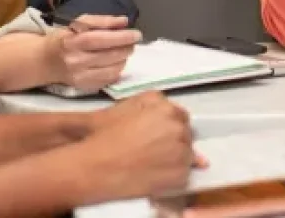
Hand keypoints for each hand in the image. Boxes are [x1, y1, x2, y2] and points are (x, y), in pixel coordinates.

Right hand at [46, 14, 140, 91]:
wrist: (45, 61)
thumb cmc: (65, 38)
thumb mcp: (79, 23)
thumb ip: (102, 21)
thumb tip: (125, 22)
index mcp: (73, 42)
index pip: (101, 40)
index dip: (121, 37)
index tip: (136, 34)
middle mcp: (76, 61)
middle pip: (110, 56)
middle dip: (127, 48)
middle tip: (133, 42)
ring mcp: (80, 77)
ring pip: (113, 70)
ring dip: (124, 59)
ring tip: (124, 51)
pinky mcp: (84, 87)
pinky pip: (109, 80)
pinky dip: (117, 70)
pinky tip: (115, 63)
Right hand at [81, 94, 199, 200]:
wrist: (97, 167)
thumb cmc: (105, 138)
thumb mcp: (125, 108)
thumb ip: (152, 107)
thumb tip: (172, 116)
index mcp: (164, 107)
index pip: (179, 116)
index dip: (168, 127)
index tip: (158, 136)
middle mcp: (177, 125)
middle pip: (185, 134)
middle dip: (173, 142)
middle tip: (151, 151)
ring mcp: (181, 150)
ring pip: (187, 155)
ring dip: (174, 159)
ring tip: (149, 164)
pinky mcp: (181, 174)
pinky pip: (184, 174)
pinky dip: (173, 177)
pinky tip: (153, 175)